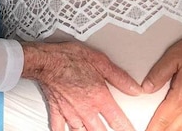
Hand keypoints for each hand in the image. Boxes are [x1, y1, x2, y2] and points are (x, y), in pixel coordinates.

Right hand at [21, 40, 142, 130]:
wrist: (46, 61)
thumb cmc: (70, 58)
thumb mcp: (100, 61)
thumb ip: (120, 78)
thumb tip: (136, 89)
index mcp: (99, 97)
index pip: (118, 120)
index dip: (126, 128)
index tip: (132, 130)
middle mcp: (85, 110)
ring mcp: (70, 113)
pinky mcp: (57, 111)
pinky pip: (60, 129)